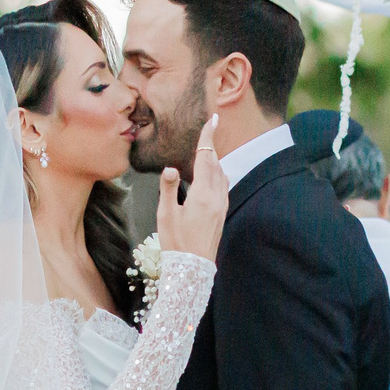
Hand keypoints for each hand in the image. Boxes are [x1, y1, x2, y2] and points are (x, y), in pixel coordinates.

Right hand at [156, 113, 226, 263]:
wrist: (193, 269)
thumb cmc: (176, 243)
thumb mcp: (166, 216)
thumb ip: (169, 189)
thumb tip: (171, 168)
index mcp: (202, 194)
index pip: (206, 157)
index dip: (208, 137)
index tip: (212, 120)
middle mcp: (216, 197)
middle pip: (216, 163)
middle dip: (210, 146)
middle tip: (207, 131)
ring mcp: (222, 206)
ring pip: (222, 174)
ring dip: (214, 160)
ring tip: (206, 152)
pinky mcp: (222, 214)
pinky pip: (223, 186)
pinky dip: (218, 174)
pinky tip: (210, 176)